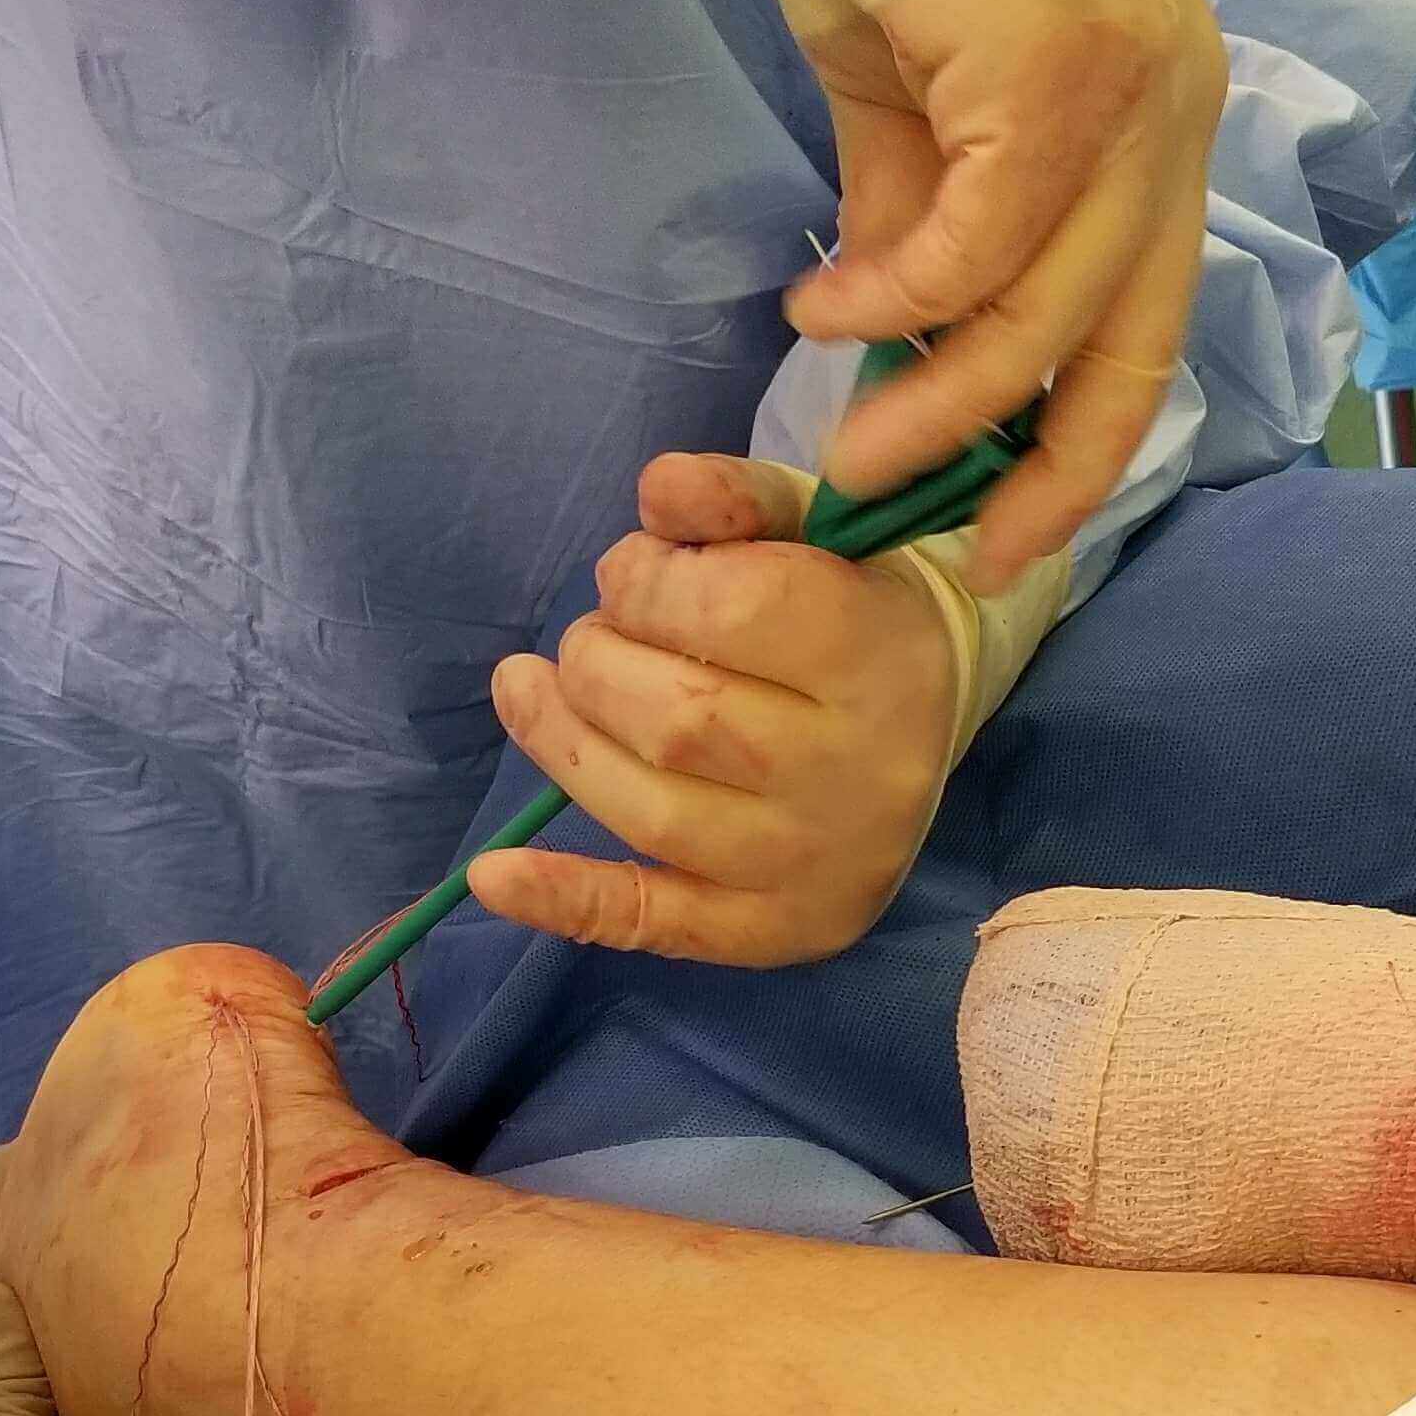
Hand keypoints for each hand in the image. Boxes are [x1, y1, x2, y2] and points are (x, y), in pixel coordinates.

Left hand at [471, 452, 960, 966]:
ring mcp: (821, 861)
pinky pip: (658, 925)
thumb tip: (658, 487)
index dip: (647, 580)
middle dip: (597, 660)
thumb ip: (734, 497)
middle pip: (679, 719)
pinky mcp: (781, 929)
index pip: (734, 611)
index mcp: (882, 652)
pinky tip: (491, 874)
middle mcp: (863, 771)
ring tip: (537, 691)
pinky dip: (564, 901)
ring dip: (565, 743)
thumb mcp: (808, 527)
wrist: (924, 711)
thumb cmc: (846, 601)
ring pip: (654, 813)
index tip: (634, 567)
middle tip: (594, 636)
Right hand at [508, 0, 1225, 589]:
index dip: (1082, 439)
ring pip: (1049, 310)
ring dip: (937, 398)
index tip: (999, 524)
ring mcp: (1131, 81)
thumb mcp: (907, 73)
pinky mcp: (1055, 58)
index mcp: (1159, 110)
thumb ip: (918, 201)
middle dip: (1029, 466)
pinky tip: (826, 312)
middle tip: (915, 533)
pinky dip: (900, 304)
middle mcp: (1177, 106)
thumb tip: (893, 326)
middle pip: (1124, 343)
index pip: (1150, 316)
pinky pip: (981, 240)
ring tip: (843, 436)